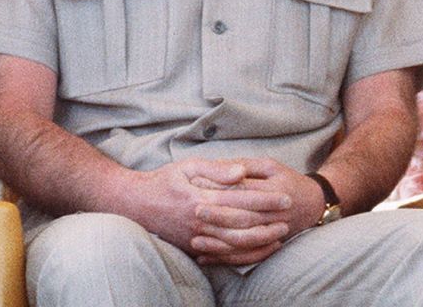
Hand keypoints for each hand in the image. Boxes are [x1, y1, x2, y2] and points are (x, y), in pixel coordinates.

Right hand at [127, 158, 291, 264]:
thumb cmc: (164, 180)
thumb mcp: (188, 166)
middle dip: (268, 221)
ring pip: (234, 244)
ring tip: (280, 235)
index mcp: (200, 198)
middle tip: (289, 217)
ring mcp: (195, 238)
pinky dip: (243, 255)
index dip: (266, 200)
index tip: (285, 197)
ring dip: (260, 241)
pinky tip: (259, 250)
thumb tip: (242, 171)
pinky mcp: (192, 248)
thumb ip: (217, 169)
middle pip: (241, 225)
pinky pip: (222, 256)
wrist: (134, 205)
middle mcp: (199, 221)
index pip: (241, 200)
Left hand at [191, 158, 326, 264]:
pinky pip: (247, 256)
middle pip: (244, 217)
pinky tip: (206, 257)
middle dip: (218, 217)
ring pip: (244, 240)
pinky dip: (226, 258)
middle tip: (194, 214)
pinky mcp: (270, 245)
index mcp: (275, 190)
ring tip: (195, 240)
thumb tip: (220, 166)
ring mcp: (274, 232)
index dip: (222, 191)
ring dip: (219, 242)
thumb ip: (246, 165)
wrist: (314, 204)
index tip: (199, 189)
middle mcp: (275, 213)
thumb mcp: (271, 166)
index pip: (245, 191)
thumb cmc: (288, 181)